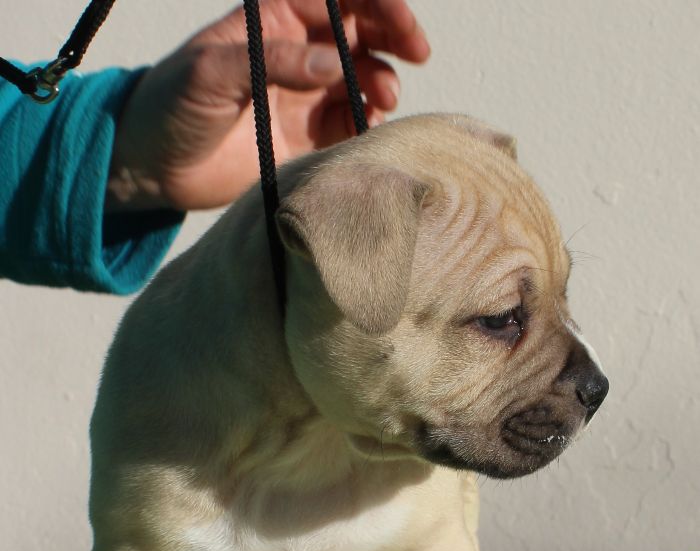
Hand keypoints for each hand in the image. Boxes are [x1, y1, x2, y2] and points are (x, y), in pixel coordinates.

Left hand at [106, 0, 429, 210]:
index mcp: (274, 19)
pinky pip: (351, 126)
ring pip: (363, 79)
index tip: (401, 25)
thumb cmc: (171, 105)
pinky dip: (368, 125)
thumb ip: (274, 62)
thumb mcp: (214, 71)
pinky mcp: (307, 139)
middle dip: (393, 38)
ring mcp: (305, 96)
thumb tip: (335, 65)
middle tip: (415, 55)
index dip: (375, 4)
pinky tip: (371, 128)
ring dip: (383, 84)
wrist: (154, 166)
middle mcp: (297, 53)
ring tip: (383, 101)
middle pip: (360, 33)